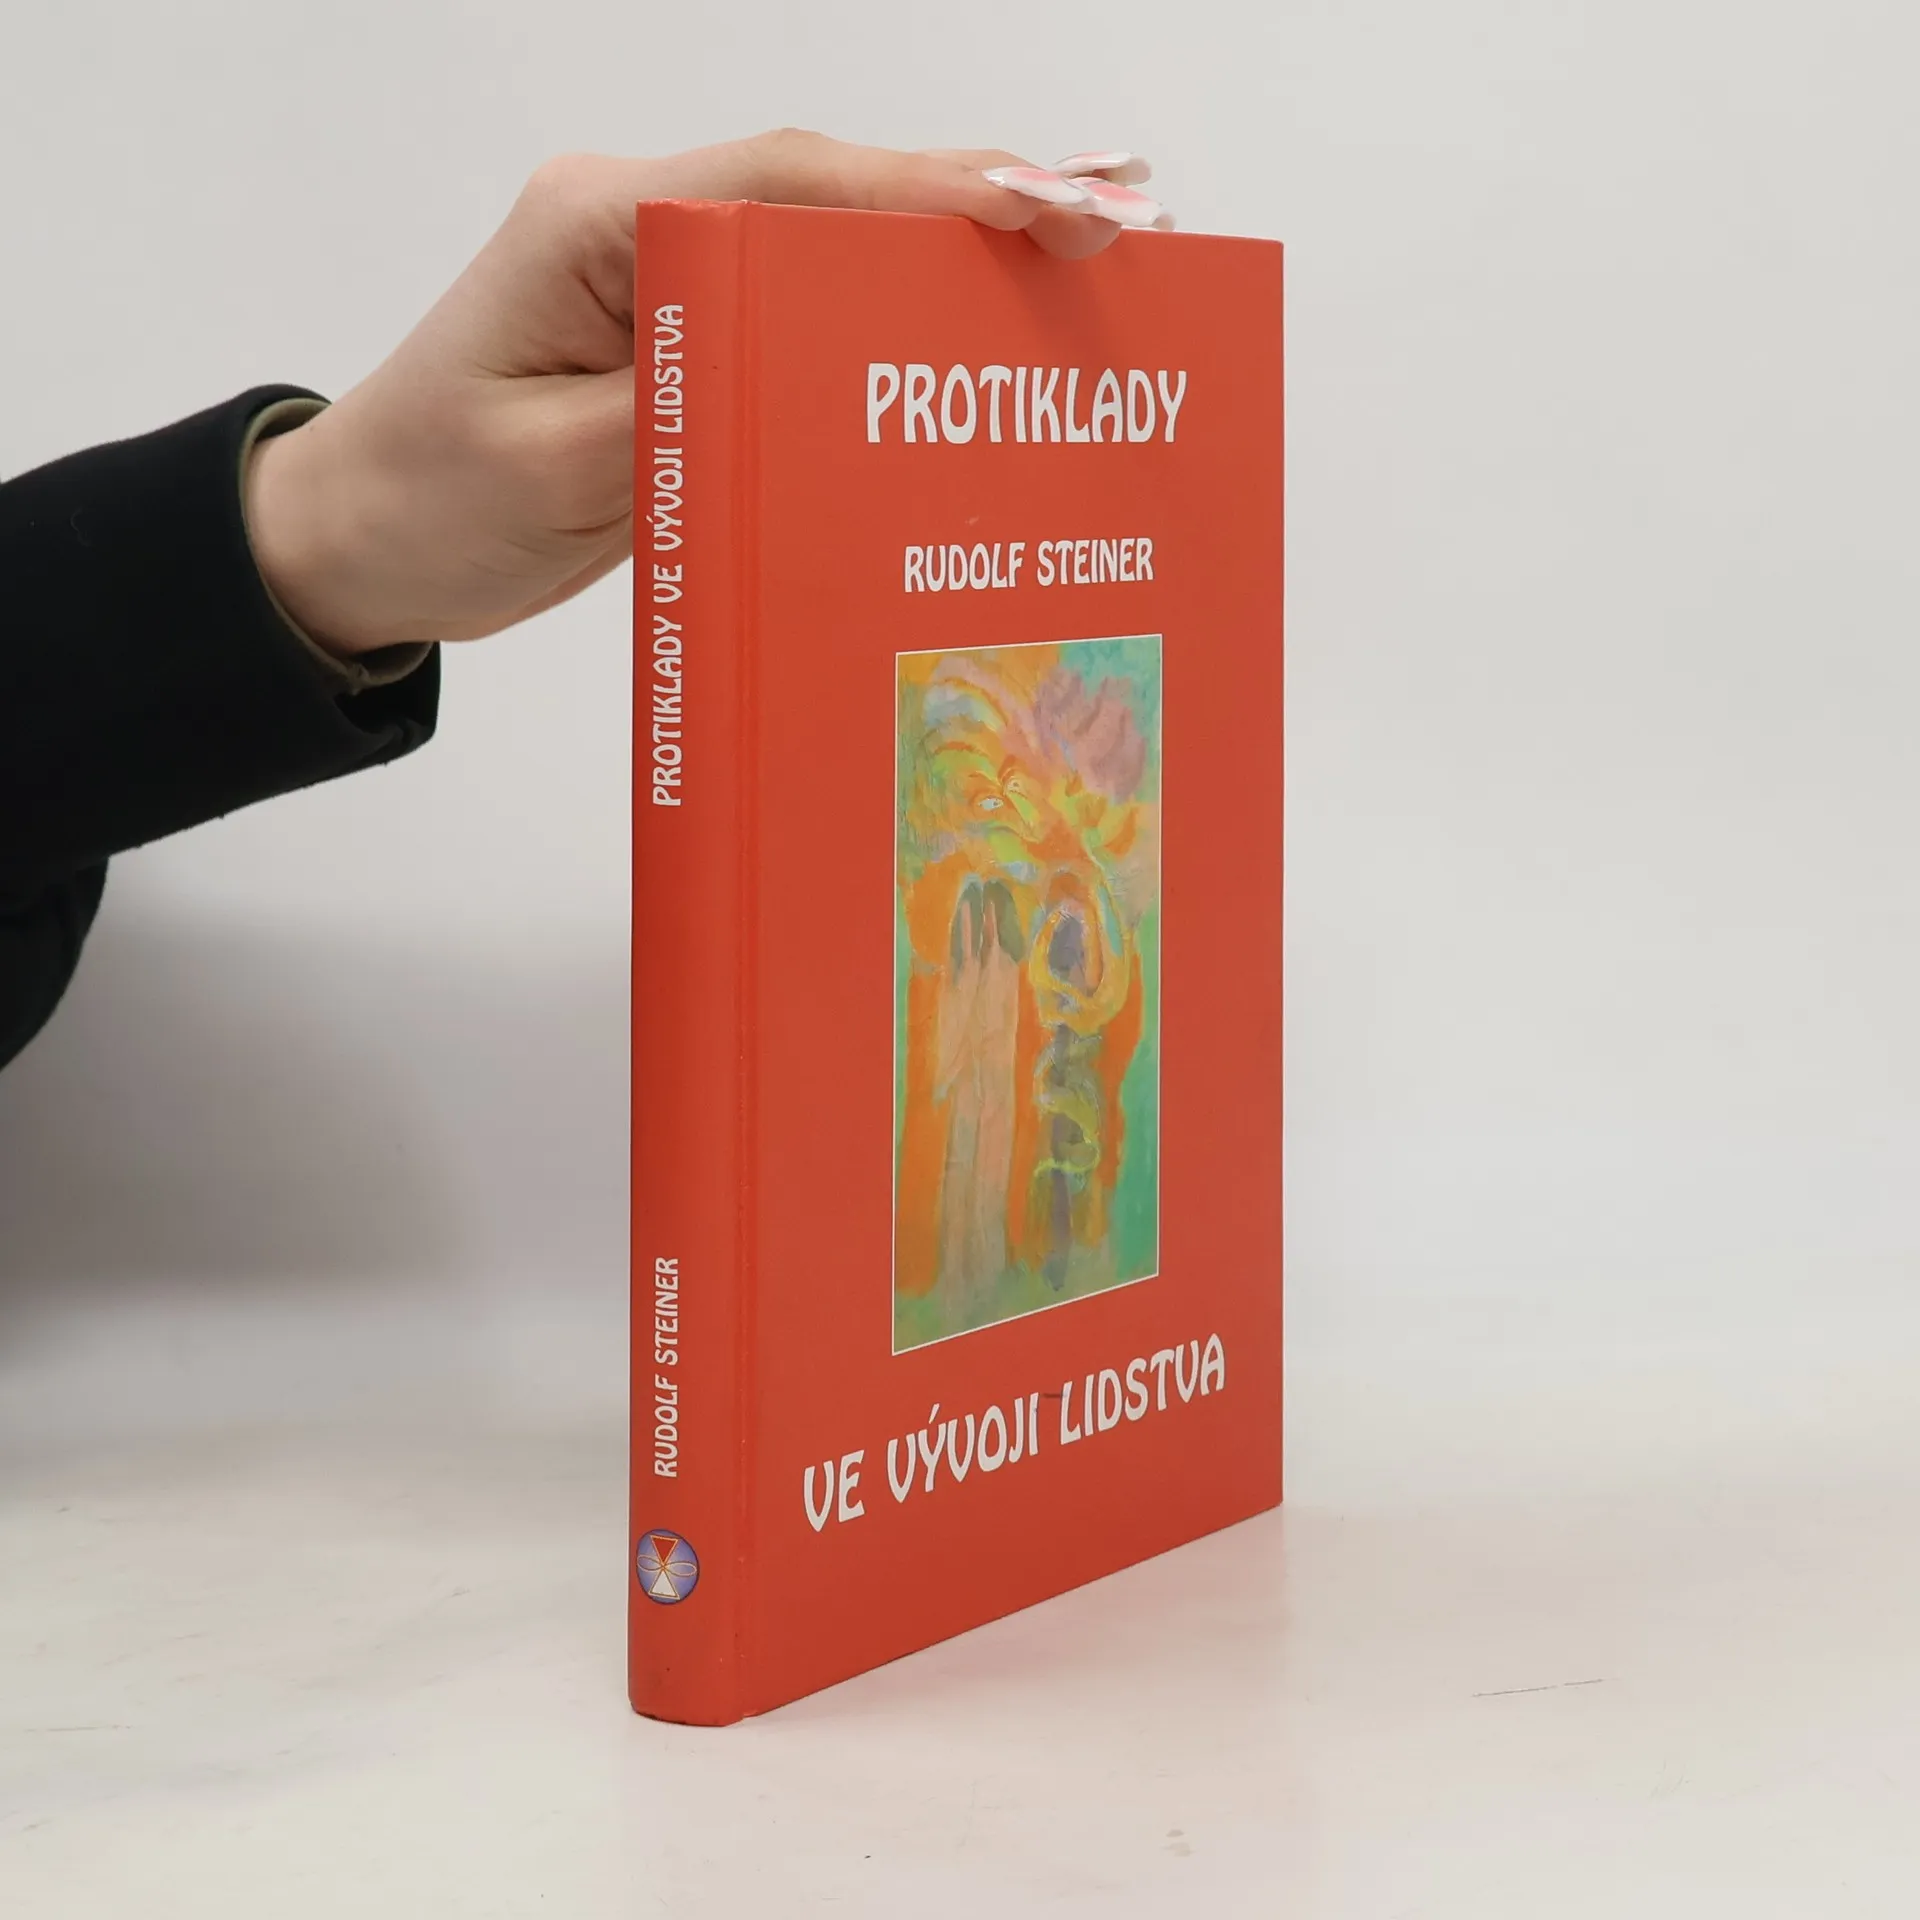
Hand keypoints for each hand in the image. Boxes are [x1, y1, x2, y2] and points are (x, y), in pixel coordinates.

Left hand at [244, 131, 1164, 658]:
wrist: (361, 541)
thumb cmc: (423, 500)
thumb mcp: (547, 470)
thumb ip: (680, 414)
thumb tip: (817, 380)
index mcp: (600, 228)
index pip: (786, 186)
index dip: (926, 194)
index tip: (1046, 215)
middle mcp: (646, 234)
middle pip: (835, 198)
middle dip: (978, 211)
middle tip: (1119, 236)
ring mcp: (673, 290)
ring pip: (836, 253)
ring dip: (955, 264)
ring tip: (1088, 276)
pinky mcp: (691, 352)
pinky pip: (811, 324)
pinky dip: (900, 329)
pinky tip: (980, 346)